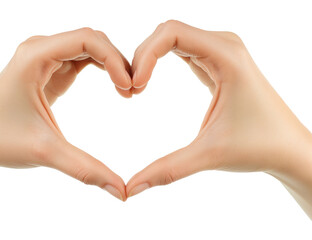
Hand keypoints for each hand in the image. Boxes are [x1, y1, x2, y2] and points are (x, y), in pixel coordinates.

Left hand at [0, 28, 131, 206]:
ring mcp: (44, 57)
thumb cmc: (0, 141)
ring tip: (127, 91)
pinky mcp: (49, 69)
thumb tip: (122, 192)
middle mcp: (38, 50)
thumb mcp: (46, 152)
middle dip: (117, 61)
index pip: (85, 39)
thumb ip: (86, 169)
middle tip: (134, 91)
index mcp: (34, 57)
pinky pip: (83, 58)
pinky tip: (115, 87)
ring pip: (89, 47)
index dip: (114, 59)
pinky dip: (103, 69)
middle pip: (91, 39)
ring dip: (112, 64)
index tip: (129, 87)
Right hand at [126, 20, 311, 217]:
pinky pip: (182, 48)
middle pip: (168, 32)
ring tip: (137, 87)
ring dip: (149, 57)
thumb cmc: (259, 147)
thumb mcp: (209, 155)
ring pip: (173, 37)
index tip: (135, 87)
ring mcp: (222, 51)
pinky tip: (149, 81)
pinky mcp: (218, 62)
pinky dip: (160, 60)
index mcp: (227, 56)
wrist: (289, 147)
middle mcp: (225, 46)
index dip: (145, 54)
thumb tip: (130, 189)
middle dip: (142, 55)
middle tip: (130, 90)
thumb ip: (167, 169)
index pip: (172, 33)